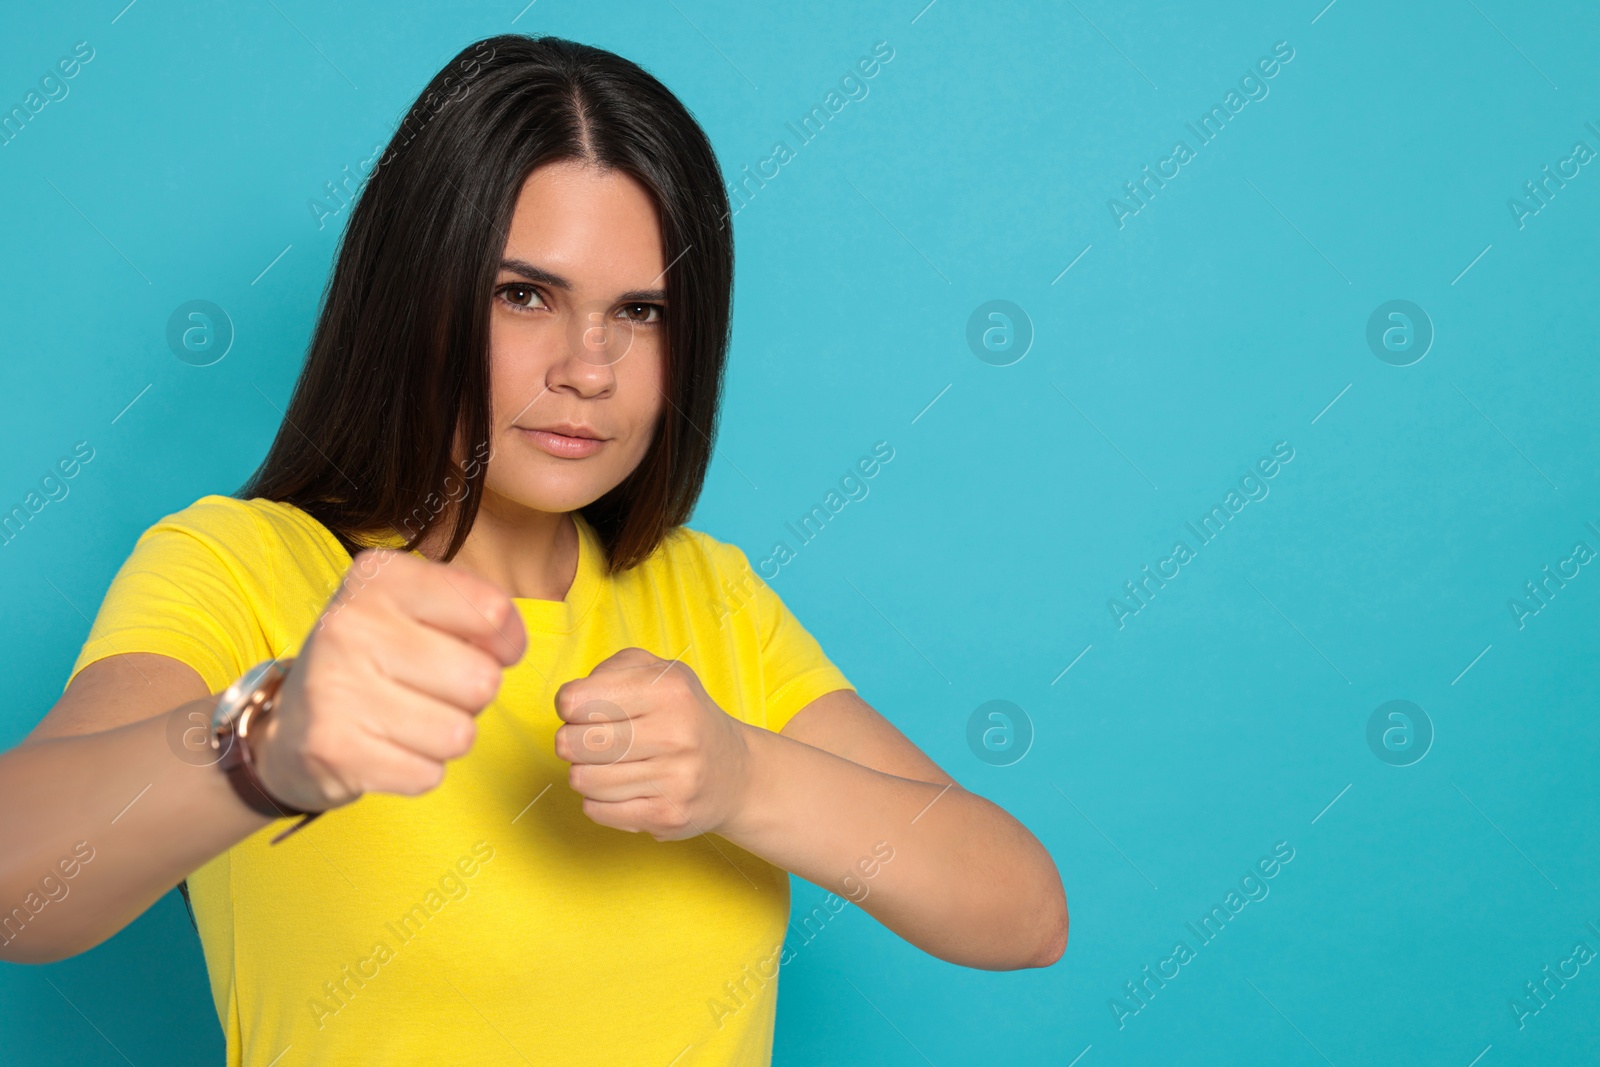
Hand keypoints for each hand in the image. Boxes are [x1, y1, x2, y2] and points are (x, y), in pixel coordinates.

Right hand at [251, 548, 527, 812]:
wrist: (285, 727)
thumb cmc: (371, 662)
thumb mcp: (411, 610)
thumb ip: (471, 611)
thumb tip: (508, 646)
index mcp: (379, 578)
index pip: (491, 610)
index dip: (505, 641)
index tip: (481, 648)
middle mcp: (351, 624)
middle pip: (482, 680)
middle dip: (471, 696)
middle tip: (429, 690)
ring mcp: (336, 688)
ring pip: (460, 733)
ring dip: (446, 736)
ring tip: (406, 719)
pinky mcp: (333, 750)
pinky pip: (428, 773)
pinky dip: (418, 769)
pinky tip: (384, 748)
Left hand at [553, 647, 752, 840]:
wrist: (736, 774)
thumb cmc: (684, 716)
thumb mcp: (659, 672)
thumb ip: (611, 670)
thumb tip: (570, 701)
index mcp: (668, 689)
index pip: (577, 701)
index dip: (569, 705)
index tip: (583, 710)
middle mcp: (675, 733)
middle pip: (572, 743)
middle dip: (571, 741)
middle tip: (592, 740)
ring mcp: (674, 779)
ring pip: (582, 780)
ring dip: (586, 773)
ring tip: (610, 764)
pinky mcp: (667, 816)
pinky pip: (596, 810)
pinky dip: (599, 800)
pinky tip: (622, 788)